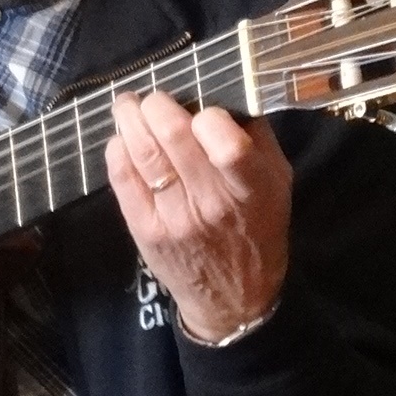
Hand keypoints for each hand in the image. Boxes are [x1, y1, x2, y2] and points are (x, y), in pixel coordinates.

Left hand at [106, 90, 290, 341]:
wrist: (234, 298)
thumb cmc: (258, 230)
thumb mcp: (277, 184)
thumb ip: (257, 140)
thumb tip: (224, 98)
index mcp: (251, 189)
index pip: (226, 144)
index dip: (208, 117)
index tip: (202, 111)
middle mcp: (211, 203)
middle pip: (173, 139)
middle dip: (157, 106)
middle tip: (152, 97)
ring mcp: (174, 218)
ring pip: (143, 155)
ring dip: (129, 121)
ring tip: (127, 105)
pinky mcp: (146, 230)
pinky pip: (123, 181)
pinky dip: (118, 152)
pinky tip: (120, 139)